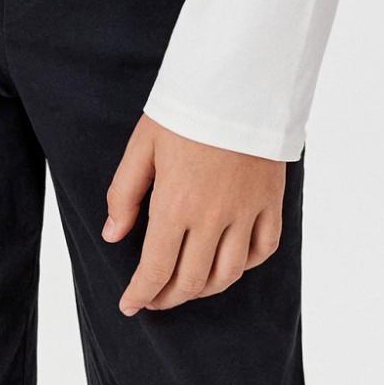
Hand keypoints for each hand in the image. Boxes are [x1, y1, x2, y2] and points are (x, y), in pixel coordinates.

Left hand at [104, 114, 284, 314]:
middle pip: (192, 280)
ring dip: (205, 289)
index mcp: (176, 204)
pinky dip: (247, 265)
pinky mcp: (271, 200)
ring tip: (188, 286)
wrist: (237, 79)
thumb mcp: (142, 144)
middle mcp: (213, 216)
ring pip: (228, 273)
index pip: (156, 269)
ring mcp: (246, 210)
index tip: (129, 305)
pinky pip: (264, 248)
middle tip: (154, 298)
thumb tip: (113, 236)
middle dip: (169, 297)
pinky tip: (230, 262)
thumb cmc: (185, 110)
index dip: (141, 294)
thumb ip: (124, 193)